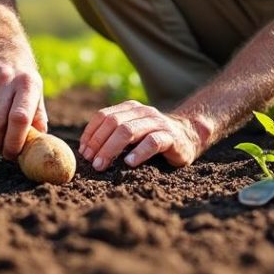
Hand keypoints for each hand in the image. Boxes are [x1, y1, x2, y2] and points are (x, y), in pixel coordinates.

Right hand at [0, 54, 47, 159]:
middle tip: (2, 150)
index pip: (19, 118)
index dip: (15, 141)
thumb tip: (37, 145)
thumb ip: (37, 118)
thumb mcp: (36, 93)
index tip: (13, 154)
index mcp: (27, 84)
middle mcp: (5, 80)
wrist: (1, 50)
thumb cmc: (23, 80)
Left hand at [78, 100, 203, 170]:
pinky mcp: (171, 137)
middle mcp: (143, 112)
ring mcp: (157, 123)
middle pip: (113, 123)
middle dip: (98, 143)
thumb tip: (86, 152)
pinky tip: (129, 163)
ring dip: (111, 149)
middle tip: (91, 161)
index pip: (103, 116)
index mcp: (130, 109)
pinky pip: (152, 142)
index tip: (83, 152)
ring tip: (102, 165)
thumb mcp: (133, 132)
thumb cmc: (154, 138)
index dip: (90, 134)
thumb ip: (114, 135)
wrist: (190, 135)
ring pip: (129, 131)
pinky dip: (138, 152)